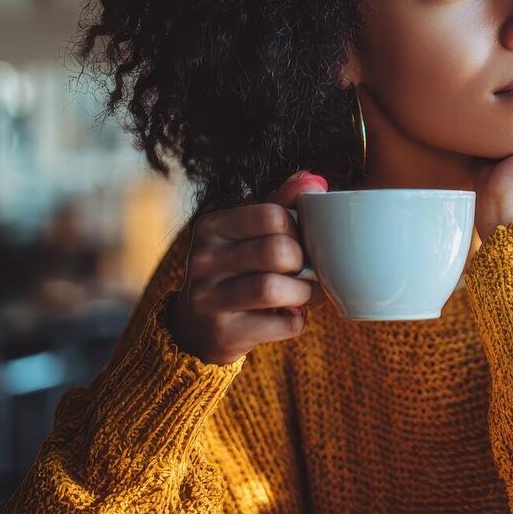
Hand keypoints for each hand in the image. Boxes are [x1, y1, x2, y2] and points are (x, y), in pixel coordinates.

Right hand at [168, 170, 328, 364]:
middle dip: (303, 262)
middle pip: (277, 251)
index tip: (298, 240)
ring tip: (303, 293)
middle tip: (302, 270)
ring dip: (303, 293)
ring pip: (274, 288)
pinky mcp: (222, 333)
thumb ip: (280, 203)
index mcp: (212, 225)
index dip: (298, 229)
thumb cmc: (236, 271)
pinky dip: (296, 321)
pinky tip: (289, 315)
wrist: (198, 327)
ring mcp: (208, 298)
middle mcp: (203, 259)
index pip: (272, 215)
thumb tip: (314, 180)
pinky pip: (280, 324)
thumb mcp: (248, 233)